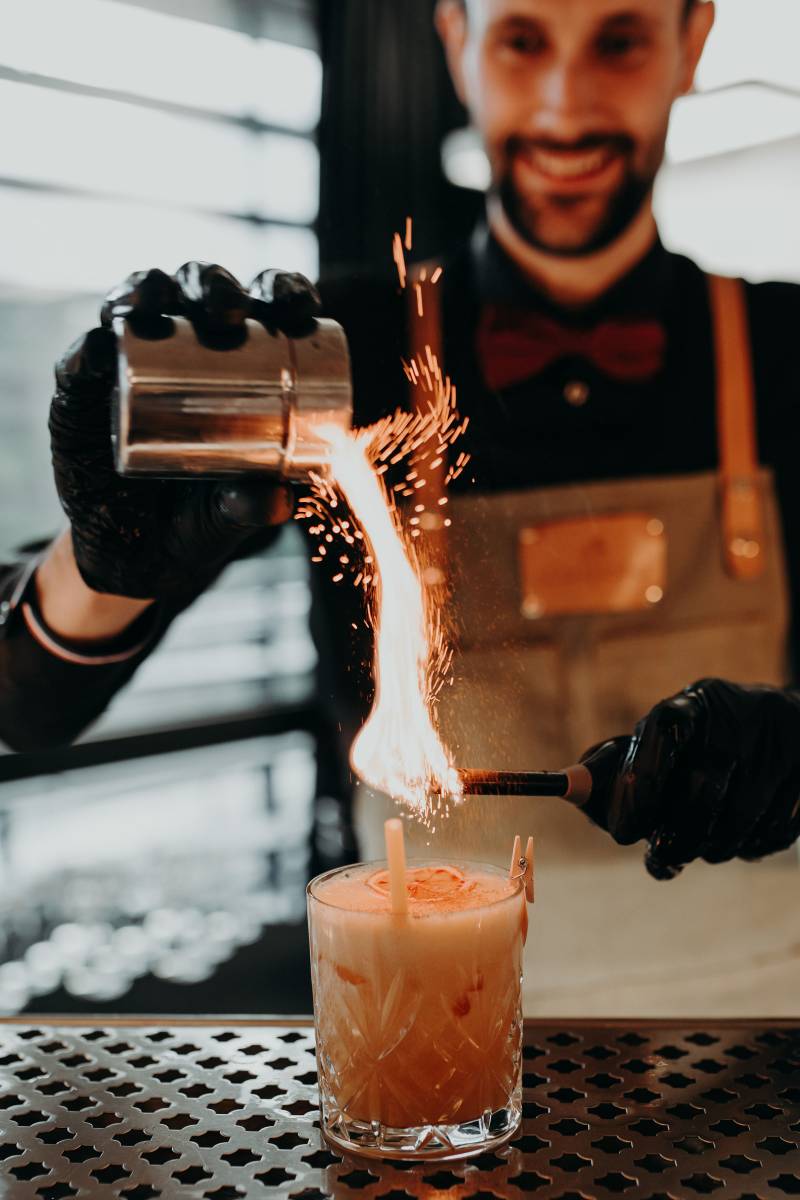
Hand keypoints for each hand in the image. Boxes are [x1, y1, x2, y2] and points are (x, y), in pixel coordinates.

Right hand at [50, 263, 320, 598]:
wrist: (137, 554)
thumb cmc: (199, 515)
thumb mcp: (233, 513)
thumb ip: (254, 504)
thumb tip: (279, 500)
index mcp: (235, 360)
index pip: (263, 306)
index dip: (282, 290)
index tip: (298, 308)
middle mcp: (179, 347)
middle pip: (196, 289)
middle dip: (213, 284)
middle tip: (229, 313)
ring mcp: (126, 364)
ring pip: (132, 305)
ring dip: (143, 290)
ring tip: (156, 302)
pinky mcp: (79, 396)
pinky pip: (76, 365)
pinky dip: (84, 353)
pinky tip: (98, 349)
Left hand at [579, 678, 799, 879]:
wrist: (782, 725)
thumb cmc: (698, 743)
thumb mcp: (658, 742)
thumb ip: (612, 768)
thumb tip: (569, 788)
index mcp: (690, 706)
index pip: (662, 736)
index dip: (639, 788)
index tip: (623, 832)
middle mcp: (736, 721)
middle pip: (702, 791)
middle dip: (674, 837)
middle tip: (659, 859)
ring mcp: (776, 751)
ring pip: (735, 822)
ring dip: (707, 847)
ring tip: (694, 845)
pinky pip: (769, 834)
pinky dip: (745, 847)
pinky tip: (734, 834)